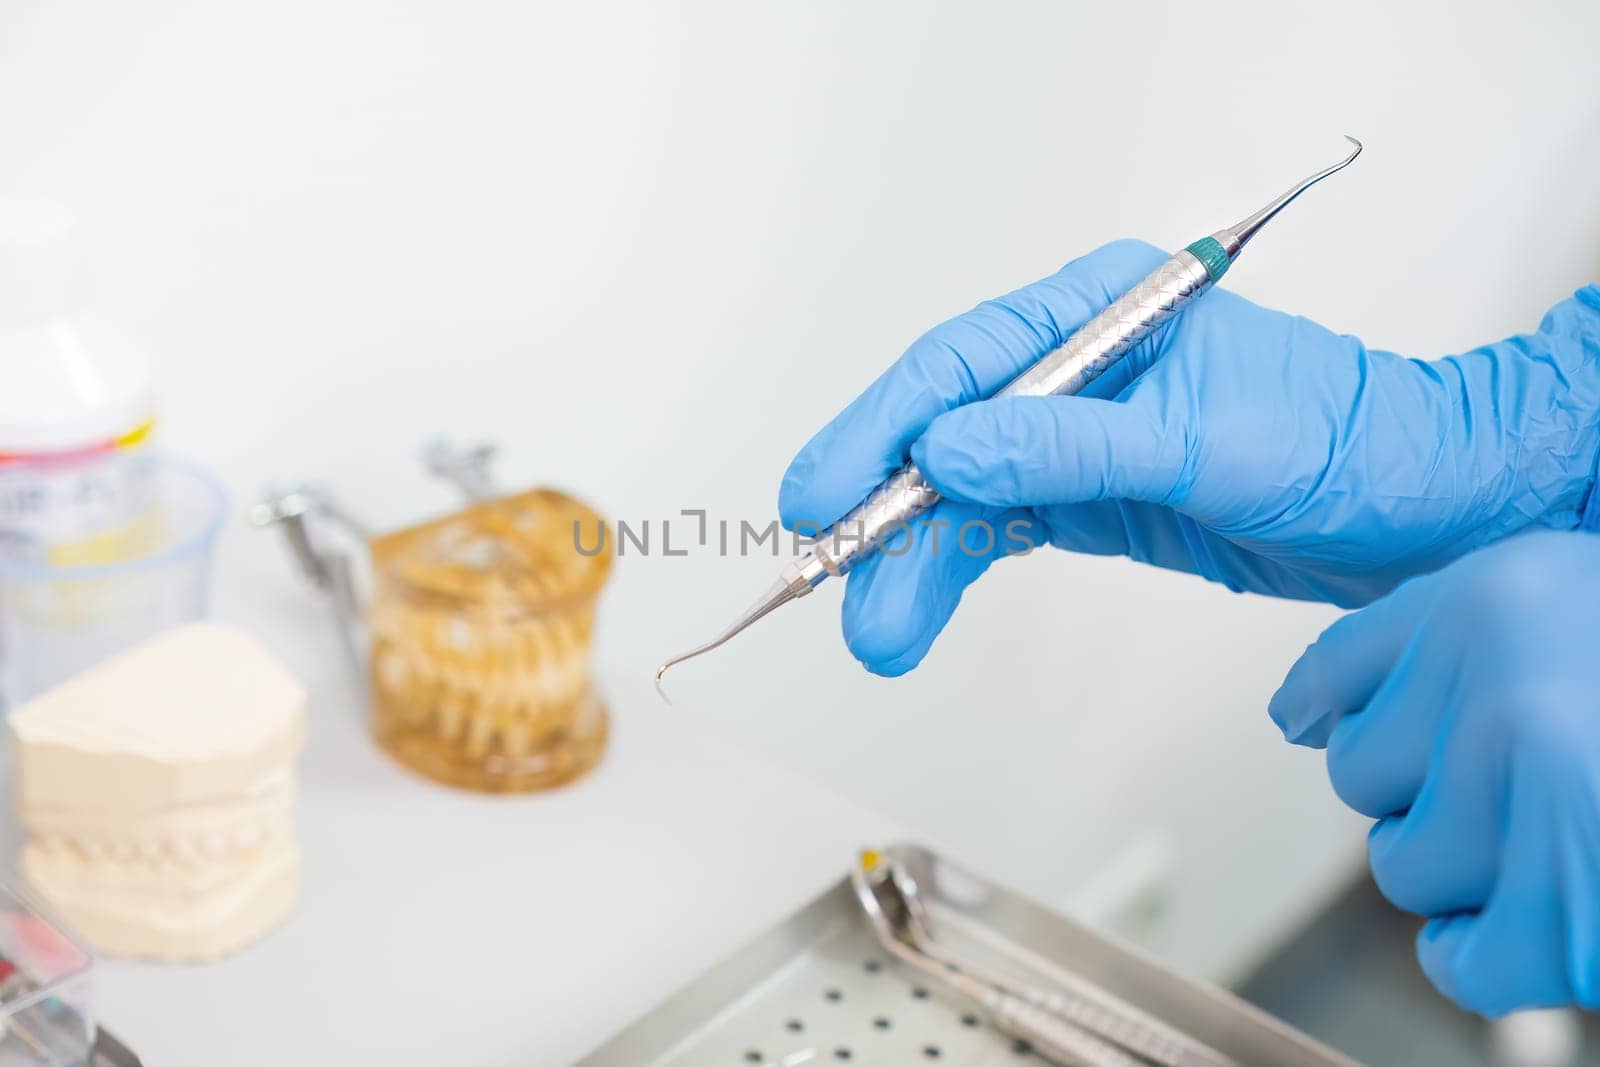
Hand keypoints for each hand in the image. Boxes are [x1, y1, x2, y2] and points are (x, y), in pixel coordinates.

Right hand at [779, 239, 1599, 674]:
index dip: (878, 429)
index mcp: (1098, 310)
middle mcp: (1072, 366)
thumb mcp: (1202, 442)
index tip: (821, 494)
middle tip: (829, 581)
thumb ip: (1072, 446)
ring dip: (910, 564)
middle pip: (940, 433)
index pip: (959, 364)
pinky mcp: (1084, 496)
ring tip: (876, 636)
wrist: (1421, 509)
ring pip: (959, 496)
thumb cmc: (1341, 442)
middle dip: (883, 513)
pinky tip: (913, 614)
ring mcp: (1073, 434)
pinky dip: (950, 574)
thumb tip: (947, 451)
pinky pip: (994, 531)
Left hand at [1269, 530, 1599, 1014]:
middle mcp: (1498, 689)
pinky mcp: (1571, 918)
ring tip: (1562, 829)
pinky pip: (1458, 958)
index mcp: (1496, 597)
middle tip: (1531, 777)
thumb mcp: (1563, 599)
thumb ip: (1435, 635)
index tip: (1368, 729)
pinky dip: (1485, 952)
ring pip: (1401, 864)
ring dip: (1464, 867)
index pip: (1335, 671)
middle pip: (1359, 773)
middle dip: (1430, 790)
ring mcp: (1534, 803)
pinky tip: (1536, 913)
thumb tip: (1295, 716)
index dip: (1354, 710)